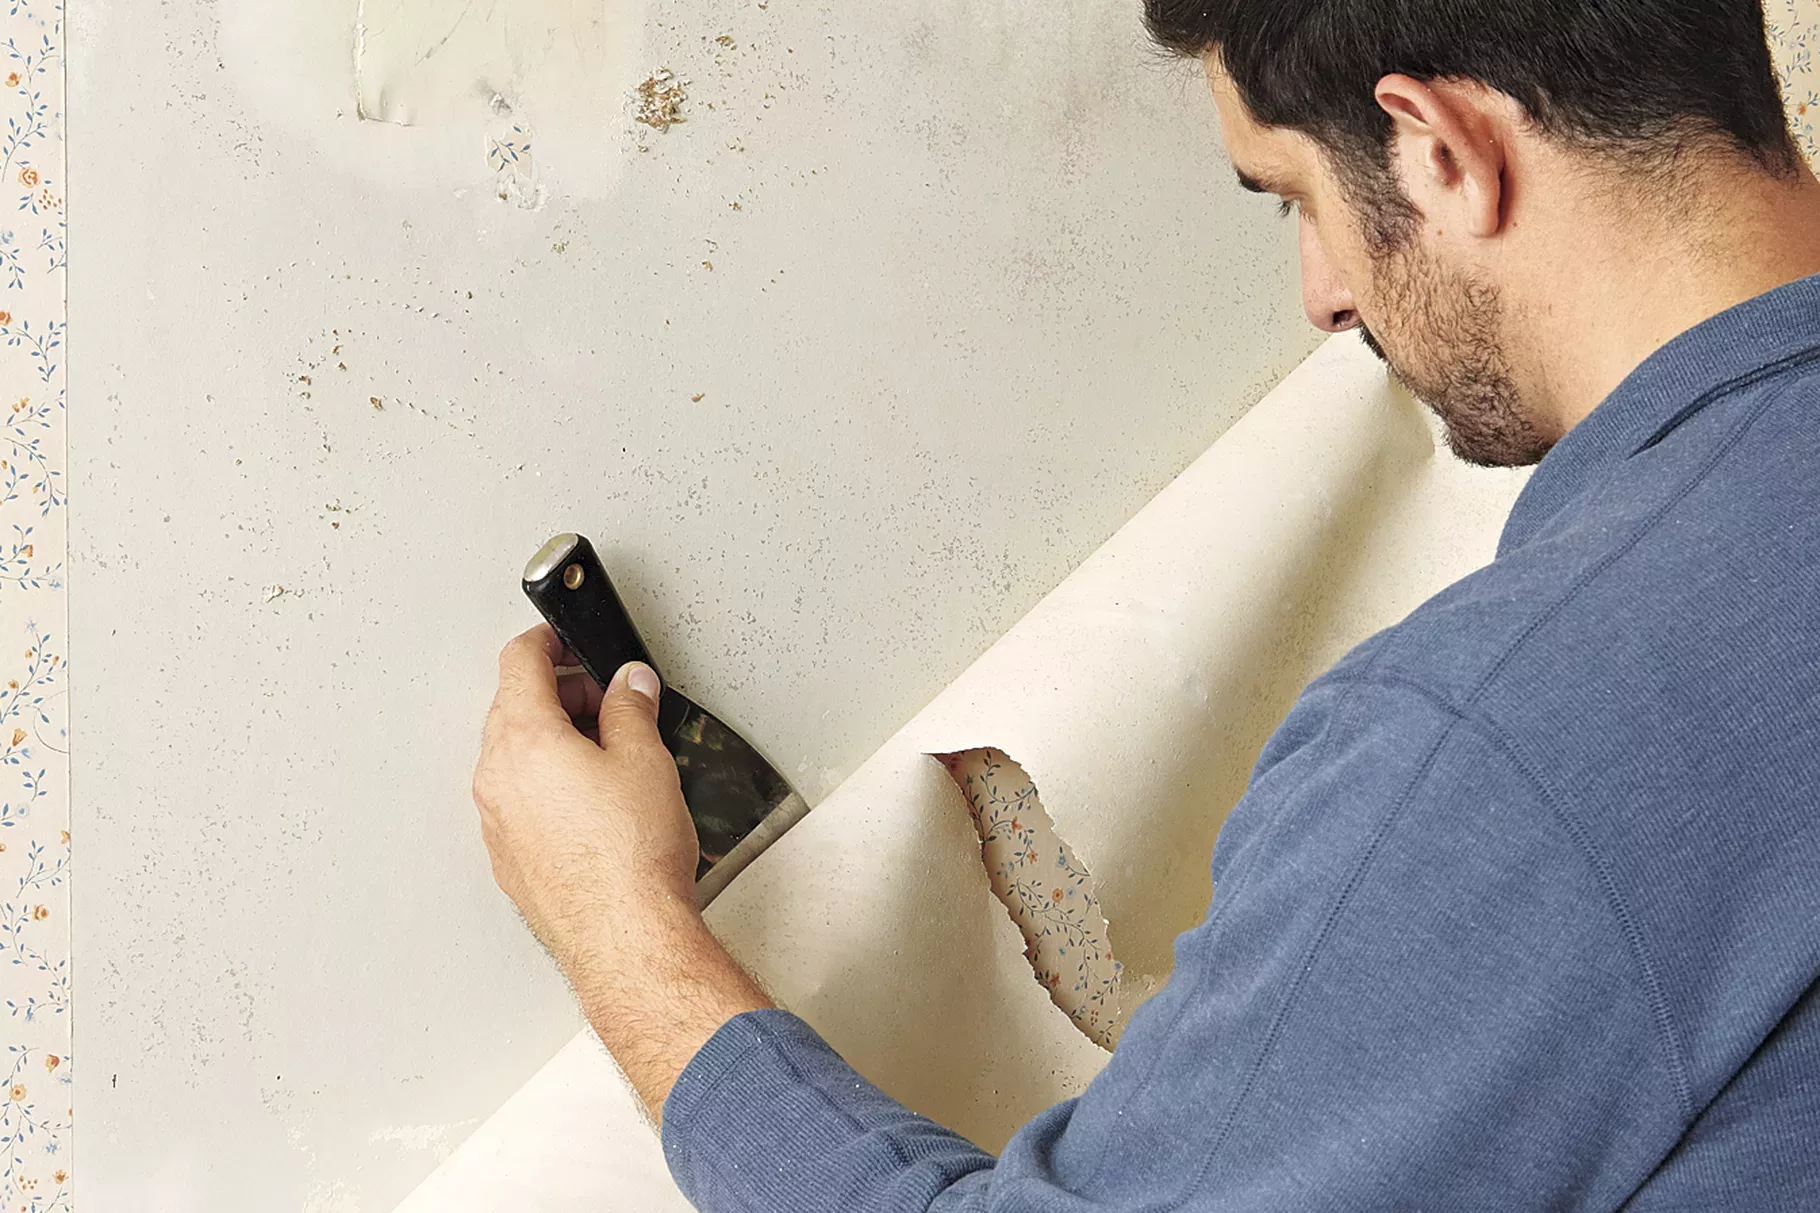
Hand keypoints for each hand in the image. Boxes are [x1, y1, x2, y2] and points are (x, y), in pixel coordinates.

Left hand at [474, 625, 773, 1119]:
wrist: (624, 938)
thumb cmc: (631, 857)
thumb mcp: (645, 759)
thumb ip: (632, 709)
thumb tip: (629, 686)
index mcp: (524, 739)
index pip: (519, 662)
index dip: (547, 641)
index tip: (567, 639)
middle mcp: (497, 778)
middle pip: (512, 708)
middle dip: (559, 693)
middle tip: (607, 698)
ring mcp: (497, 821)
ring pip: (514, 757)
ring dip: (553, 741)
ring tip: (608, 752)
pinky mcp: (509, 858)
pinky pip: (519, 800)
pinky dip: (547, 785)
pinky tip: (593, 801)